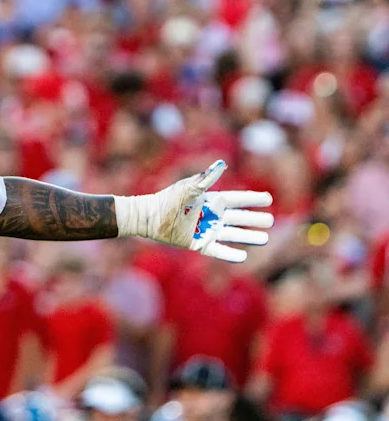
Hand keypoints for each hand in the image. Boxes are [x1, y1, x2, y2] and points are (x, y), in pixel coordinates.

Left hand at [115, 160, 273, 262]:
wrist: (149, 217)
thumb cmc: (168, 199)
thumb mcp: (188, 188)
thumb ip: (206, 178)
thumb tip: (222, 163)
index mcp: (211, 200)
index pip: (237, 199)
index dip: (252, 199)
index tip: (269, 199)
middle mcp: (211, 216)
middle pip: (239, 218)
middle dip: (255, 219)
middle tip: (272, 220)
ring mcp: (206, 230)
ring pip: (233, 234)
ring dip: (248, 237)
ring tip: (265, 238)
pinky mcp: (198, 244)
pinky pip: (218, 250)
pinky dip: (230, 253)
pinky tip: (243, 256)